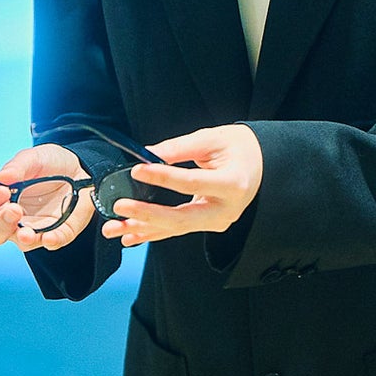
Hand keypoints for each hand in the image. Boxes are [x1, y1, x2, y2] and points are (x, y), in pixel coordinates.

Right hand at [0, 144, 96, 251]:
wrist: (81, 170)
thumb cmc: (49, 164)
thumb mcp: (34, 158)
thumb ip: (18, 166)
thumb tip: (1, 178)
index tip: (0, 191)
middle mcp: (11, 218)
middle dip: (1, 224)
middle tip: (14, 209)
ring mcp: (33, 228)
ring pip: (20, 243)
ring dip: (22, 237)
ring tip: (27, 231)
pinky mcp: (55, 234)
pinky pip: (51, 243)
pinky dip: (50, 241)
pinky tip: (49, 237)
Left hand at [101, 124, 262, 246]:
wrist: (260, 165)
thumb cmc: (239, 148)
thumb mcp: (212, 139)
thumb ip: (180, 147)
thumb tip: (146, 153)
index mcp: (233, 184)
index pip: (191, 182)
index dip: (162, 177)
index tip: (137, 170)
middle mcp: (226, 210)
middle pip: (182, 217)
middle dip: (147, 214)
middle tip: (120, 207)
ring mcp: (217, 221)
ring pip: (176, 228)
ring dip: (143, 229)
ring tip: (114, 228)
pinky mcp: (207, 224)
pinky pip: (177, 230)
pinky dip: (153, 233)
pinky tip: (130, 237)